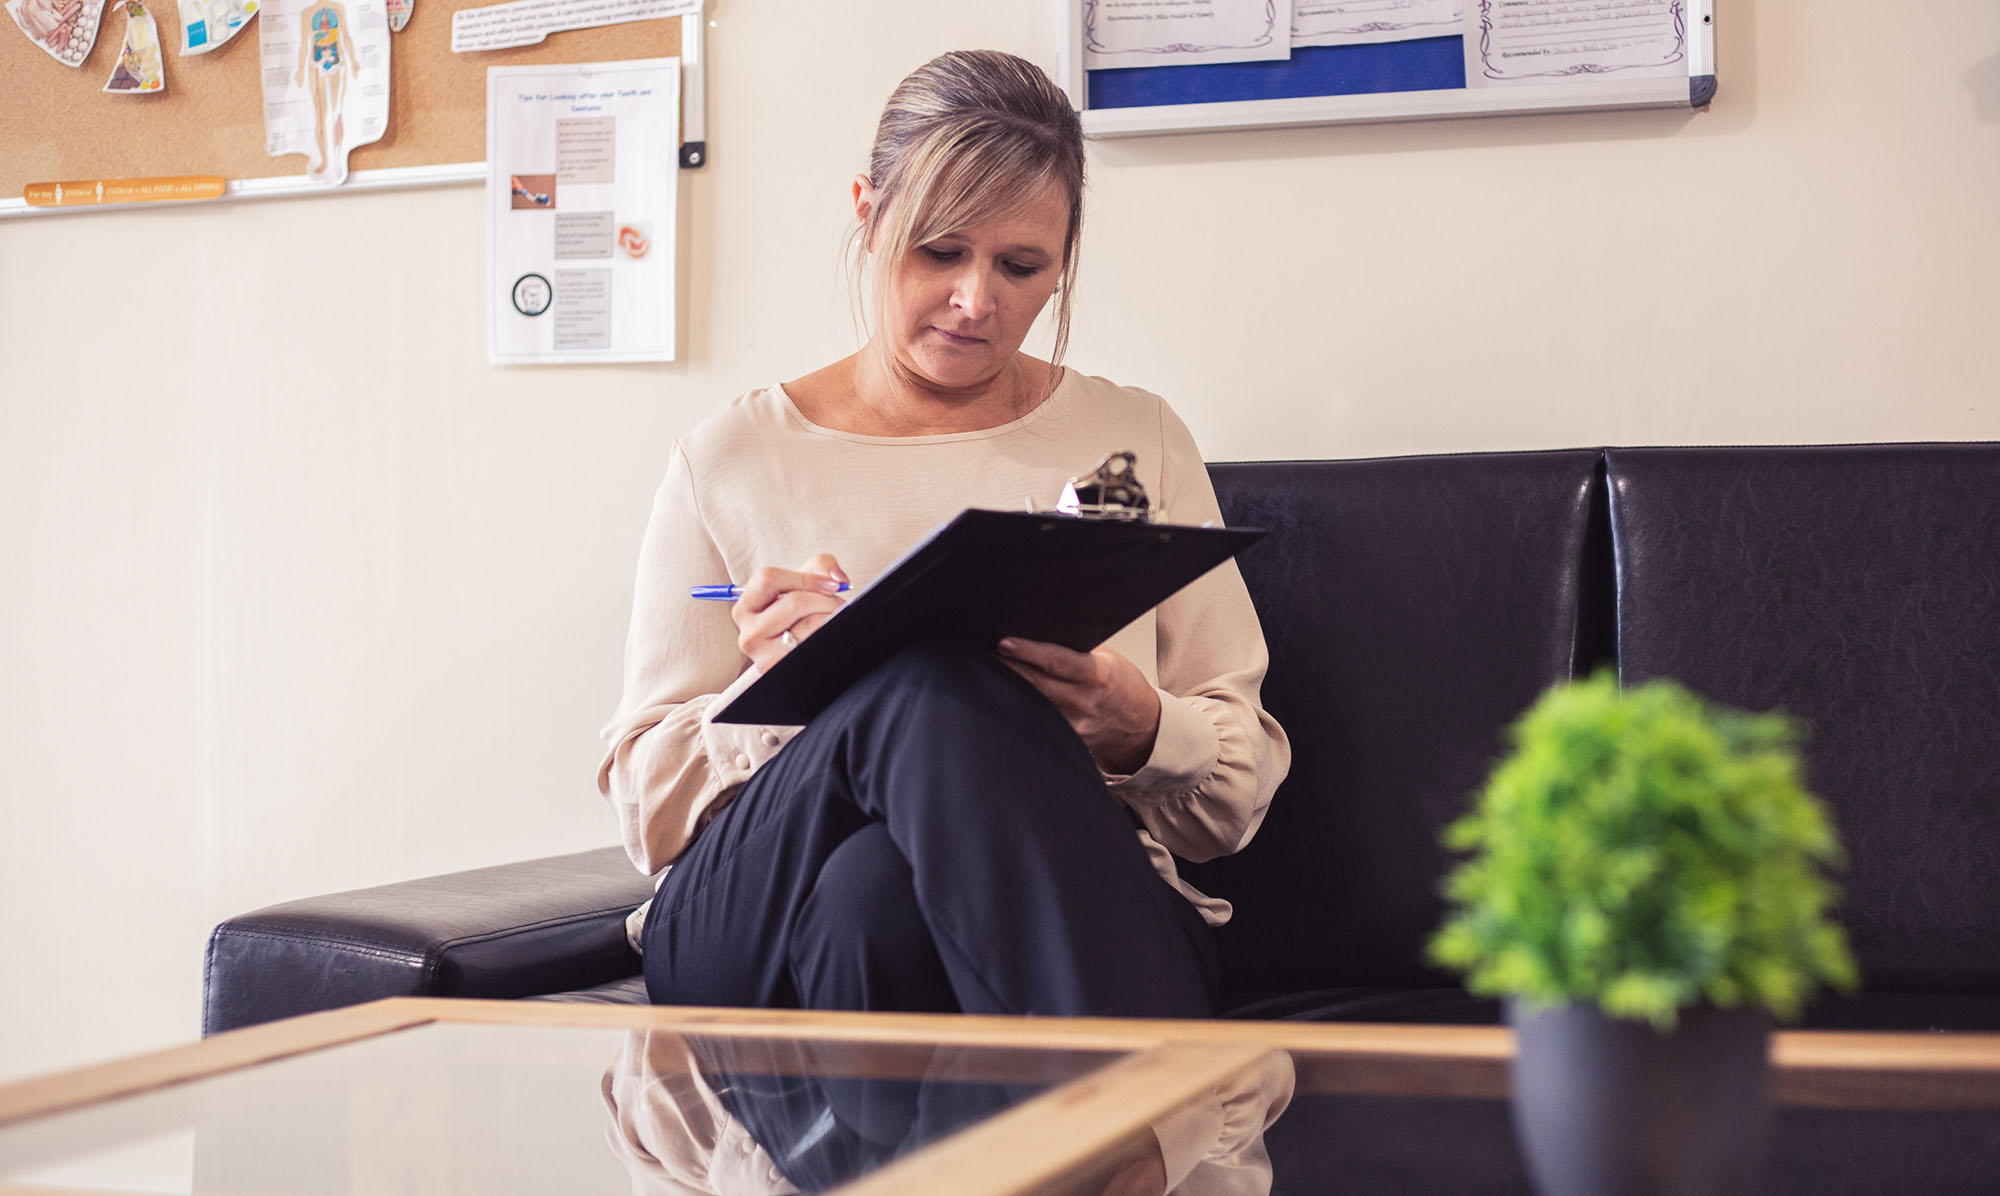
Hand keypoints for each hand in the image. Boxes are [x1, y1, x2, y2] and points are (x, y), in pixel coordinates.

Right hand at [733, 553, 847, 671]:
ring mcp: (762, 655)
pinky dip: (826, 631)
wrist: (801, 647)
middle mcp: (748, 632)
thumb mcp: (803, 582)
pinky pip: (812, 642)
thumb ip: (820, 567)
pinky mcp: (777, 669)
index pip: (768, 579)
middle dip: (825, 599)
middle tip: (838, 602)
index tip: (830, 584)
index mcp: (745, 607)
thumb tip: (836, 578)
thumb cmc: (799, 612)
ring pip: (808, 624)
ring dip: (830, 616)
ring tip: (834, 616)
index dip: (805, 578)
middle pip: (794, 602)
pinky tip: (826, 630)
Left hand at [996, 638, 1160, 774]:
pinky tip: (1006, 695)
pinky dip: (1020, 706)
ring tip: (988, 670)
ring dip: (1008, 687)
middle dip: (1007, 666)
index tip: (1003, 643)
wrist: (1137, 722)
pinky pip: (1036, 719)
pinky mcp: (1066, 739)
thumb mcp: (1105, 658)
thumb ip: (1075, 649)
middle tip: (982, 651)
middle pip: (1035, 683)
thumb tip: (1037, 630)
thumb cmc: (1120, 683)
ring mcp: (1073, 724)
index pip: (1056, 661)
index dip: (1028, 651)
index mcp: (1097, 675)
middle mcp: (1083, 702)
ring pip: (1030, 703)